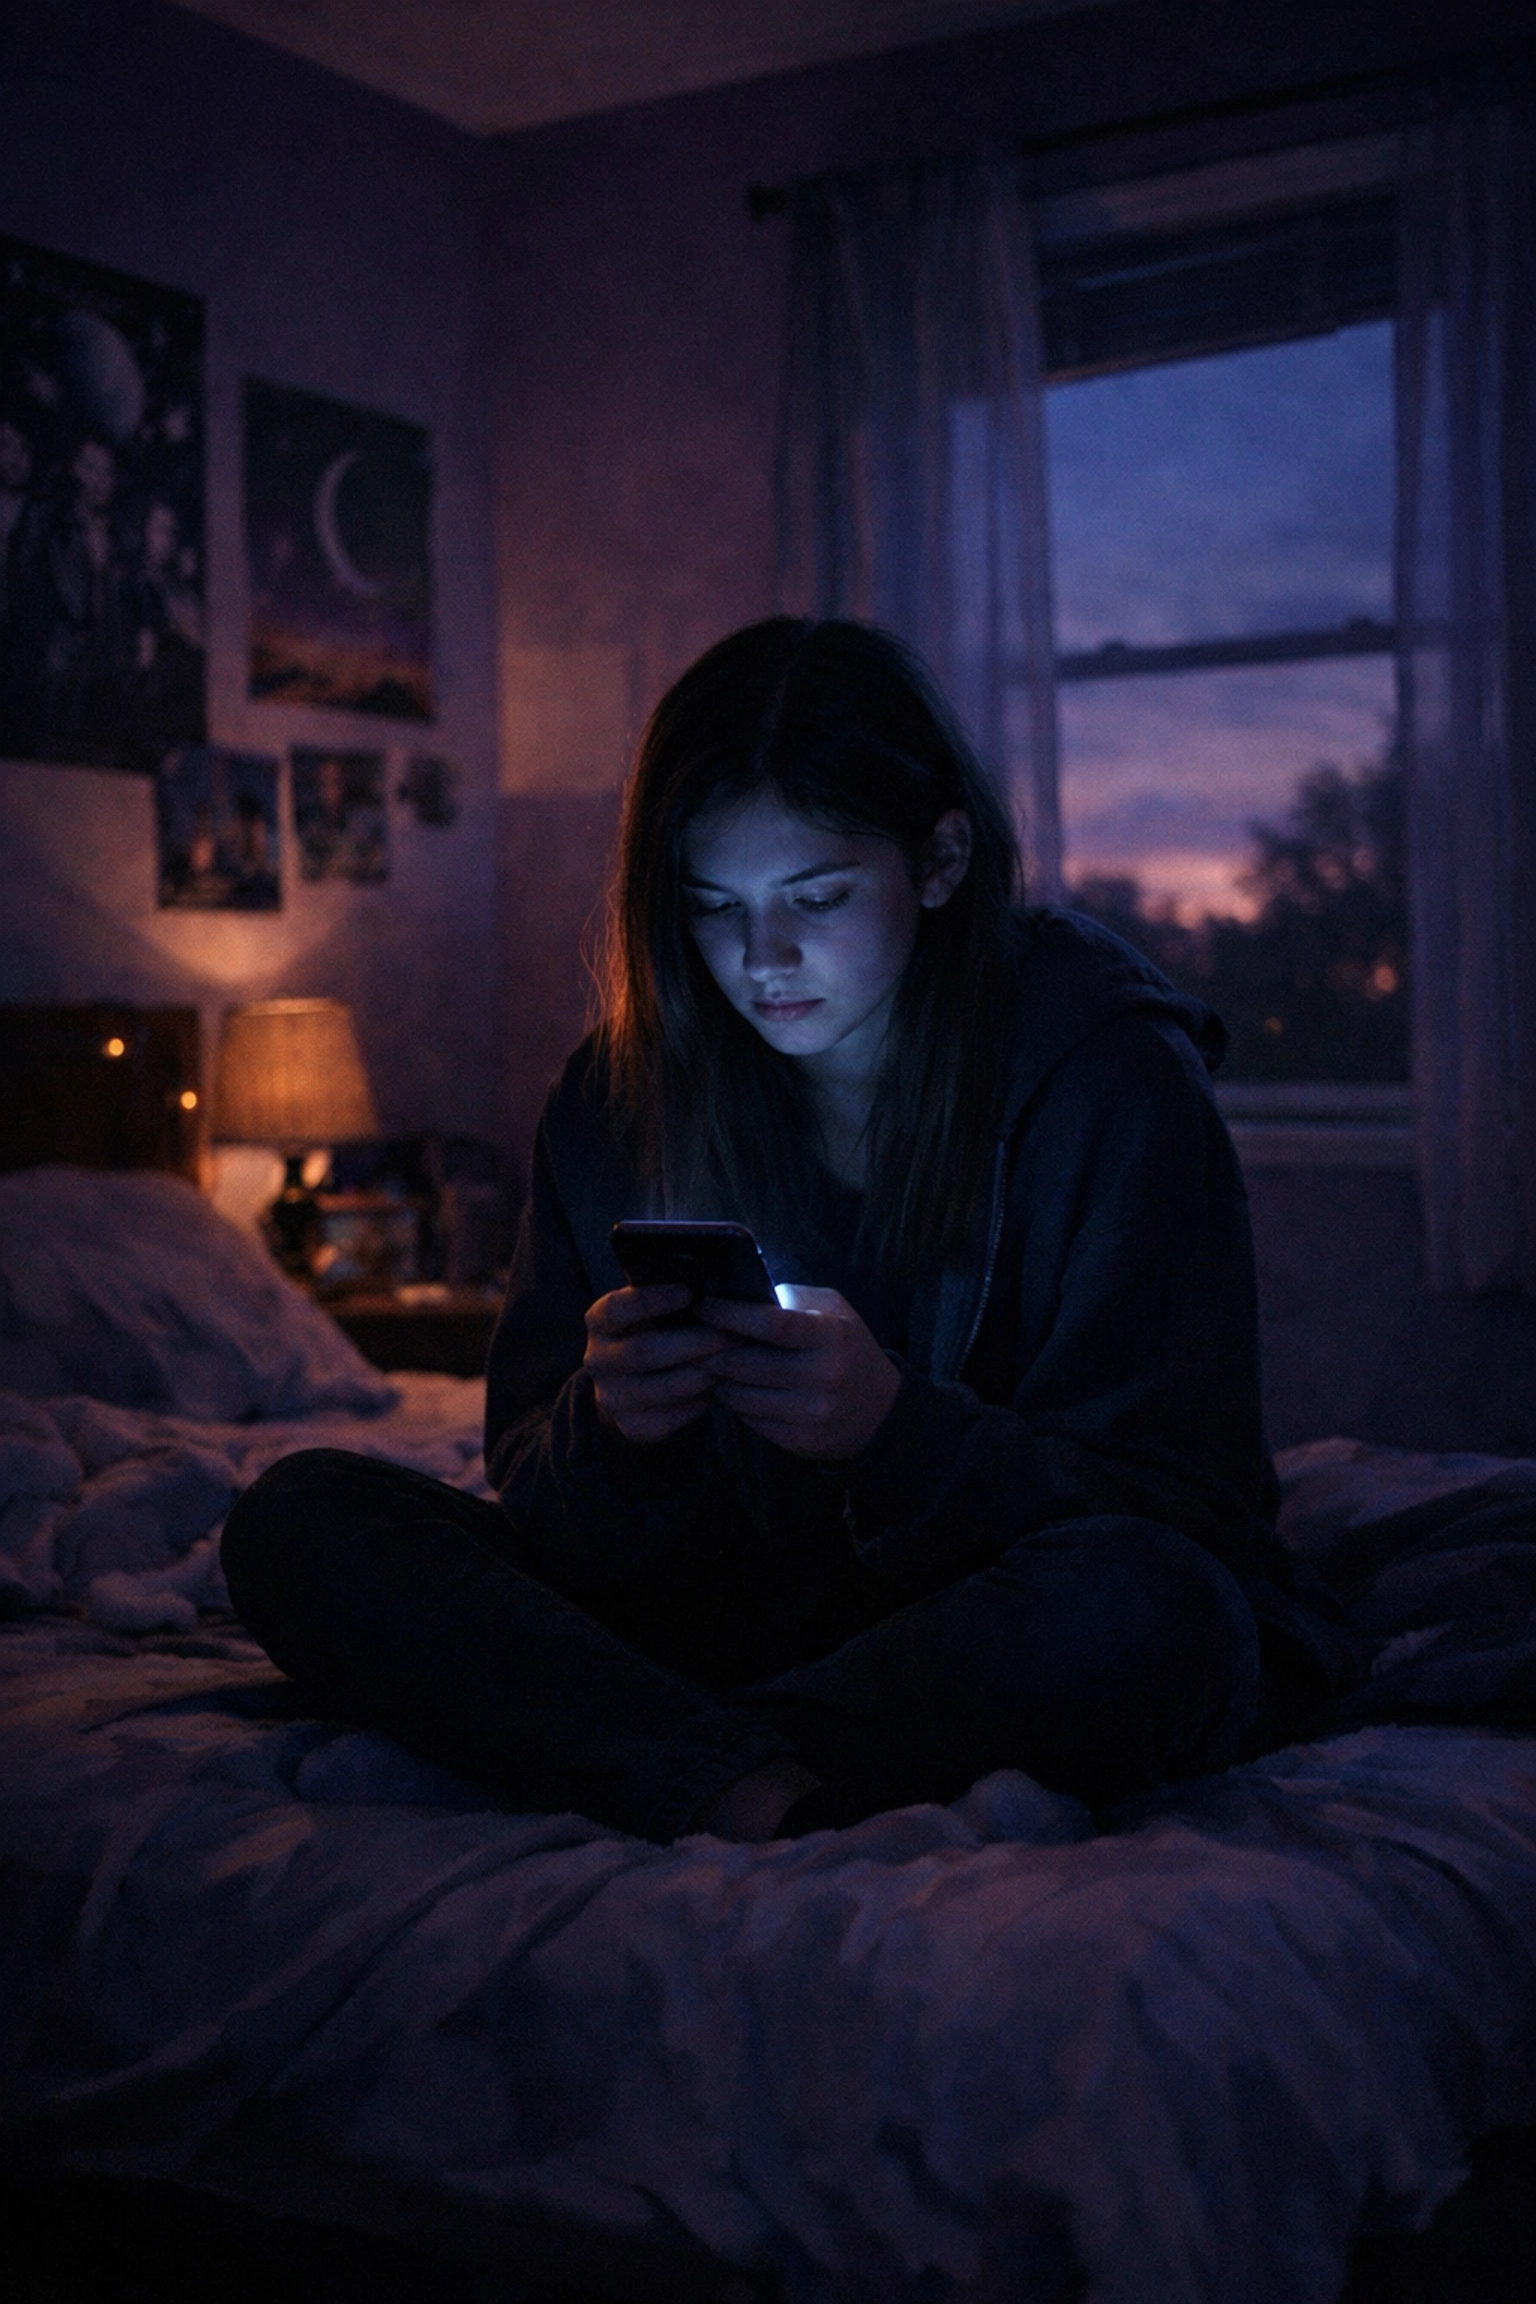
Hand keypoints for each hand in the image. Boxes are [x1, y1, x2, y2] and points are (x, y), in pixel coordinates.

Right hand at [583, 1285, 716, 1445]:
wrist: (628, 1388)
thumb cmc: (651, 1334)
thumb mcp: (649, 1311)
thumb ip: (670, 1298)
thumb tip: (715, 1289)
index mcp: (599, 1322)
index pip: (618, 1309)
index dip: (652, 1300)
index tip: (688, 1293)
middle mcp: (598, 1360)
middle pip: (646, 1351)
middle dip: (694, 1342)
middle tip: (728, 1336)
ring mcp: (613, 1397)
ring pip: (668, 1387)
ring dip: (705, 1374)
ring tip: (731, 1362)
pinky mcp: (633, 1426)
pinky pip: (676, 1416)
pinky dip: (702, 1401)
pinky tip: (717, 1388)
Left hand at [701, 1287, 900, 1460]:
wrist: (882, 1411)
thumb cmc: (848, 1349)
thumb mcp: (834, 1311)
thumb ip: (792, 1297)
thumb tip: (742, 1294)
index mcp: (831, 1336)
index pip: (771, 1324)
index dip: (730, 1314)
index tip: (703, 1307)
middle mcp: (823, 1376)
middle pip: (745, 1364)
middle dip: (711, 1352)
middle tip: (696, 1341)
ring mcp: (812, 1413)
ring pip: (740, 1397)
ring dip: (719, 1380)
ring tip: (713, 1366)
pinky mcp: (800, 1441)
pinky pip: (750, 1420)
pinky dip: (736, 1404)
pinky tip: (737, 1390)